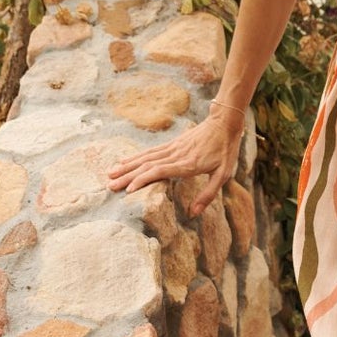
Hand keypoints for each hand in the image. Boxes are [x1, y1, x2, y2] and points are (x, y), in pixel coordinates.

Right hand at [104, 104, 246, 218]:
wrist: (225, 123)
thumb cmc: (226, 150)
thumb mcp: (224, 174)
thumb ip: (208, 194)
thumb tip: (193, 213)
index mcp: (187, 164)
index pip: (159, 171)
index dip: (142, 179)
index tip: (128, 189)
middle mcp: (176, 155)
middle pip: (147, 165)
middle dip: (127, 176)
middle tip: (110, 186)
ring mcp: (172, 148)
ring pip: (145, 157)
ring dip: (127, 166)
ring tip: (110, 174)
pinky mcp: (172, 144)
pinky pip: (151, 151)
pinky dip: (135, 157)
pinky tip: (124, 161)